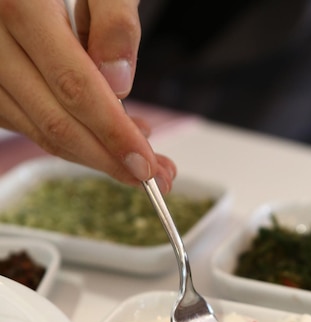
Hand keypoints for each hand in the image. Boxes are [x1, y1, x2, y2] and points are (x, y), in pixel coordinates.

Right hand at [0, 0, 175, 191]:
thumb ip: (114, 19)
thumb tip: (118, 82)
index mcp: (21, 5)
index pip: (75, 87)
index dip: (113, 133)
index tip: (145, 164)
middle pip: (55, 121)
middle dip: (107, 158)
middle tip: (150, 176)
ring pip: (39, 130)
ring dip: (91, 154)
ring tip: (133, 157)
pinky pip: (28, 123)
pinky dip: (68, 137)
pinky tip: (103, 136)